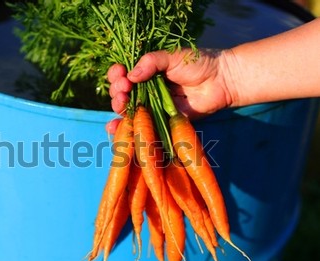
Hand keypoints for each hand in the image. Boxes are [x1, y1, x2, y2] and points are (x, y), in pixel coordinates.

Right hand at [107, 49, 233, 132]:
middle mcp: (147, 90)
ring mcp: (153, 107)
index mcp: (147, 72)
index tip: (120, 74)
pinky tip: (115, 127)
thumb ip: (151, 62)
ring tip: (122, 103)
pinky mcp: (162, 122)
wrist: (221, 81)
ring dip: (119, 108)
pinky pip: (142, 126)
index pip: (123, 74)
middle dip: (117, 92)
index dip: (116, 75)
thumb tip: (130, 76)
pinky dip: (126, 128)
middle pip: (122, 94)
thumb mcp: (172, 56)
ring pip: (129, 110)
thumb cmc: (198, 63)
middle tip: (124, 89)